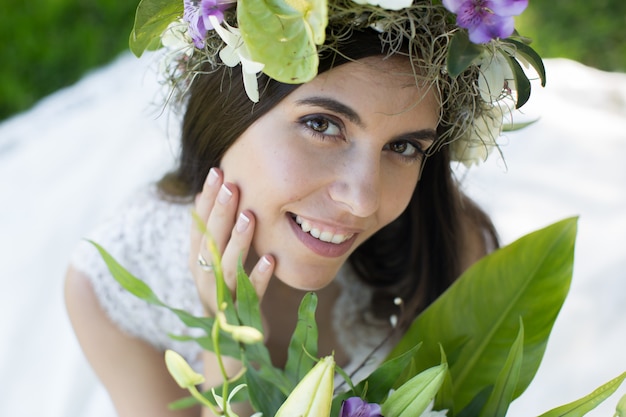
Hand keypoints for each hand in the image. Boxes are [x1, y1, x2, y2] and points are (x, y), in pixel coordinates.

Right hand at [189, 167, 273, 315]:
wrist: (230, 343)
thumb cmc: (226, 291)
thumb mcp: (215, 259)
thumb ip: (211, 231)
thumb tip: (204, 193)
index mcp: (197, 260)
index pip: (199, 225)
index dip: (208, 199)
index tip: (218, 171)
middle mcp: (203, 276)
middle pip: (210, 242)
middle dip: (221, 213)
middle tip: (233, 186)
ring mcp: (220, 296)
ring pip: (227, 266)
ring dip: (239, 241)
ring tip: (250, 217)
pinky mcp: (241, 314)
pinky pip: (250, 295)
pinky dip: (259, 277)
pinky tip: (271, 260)